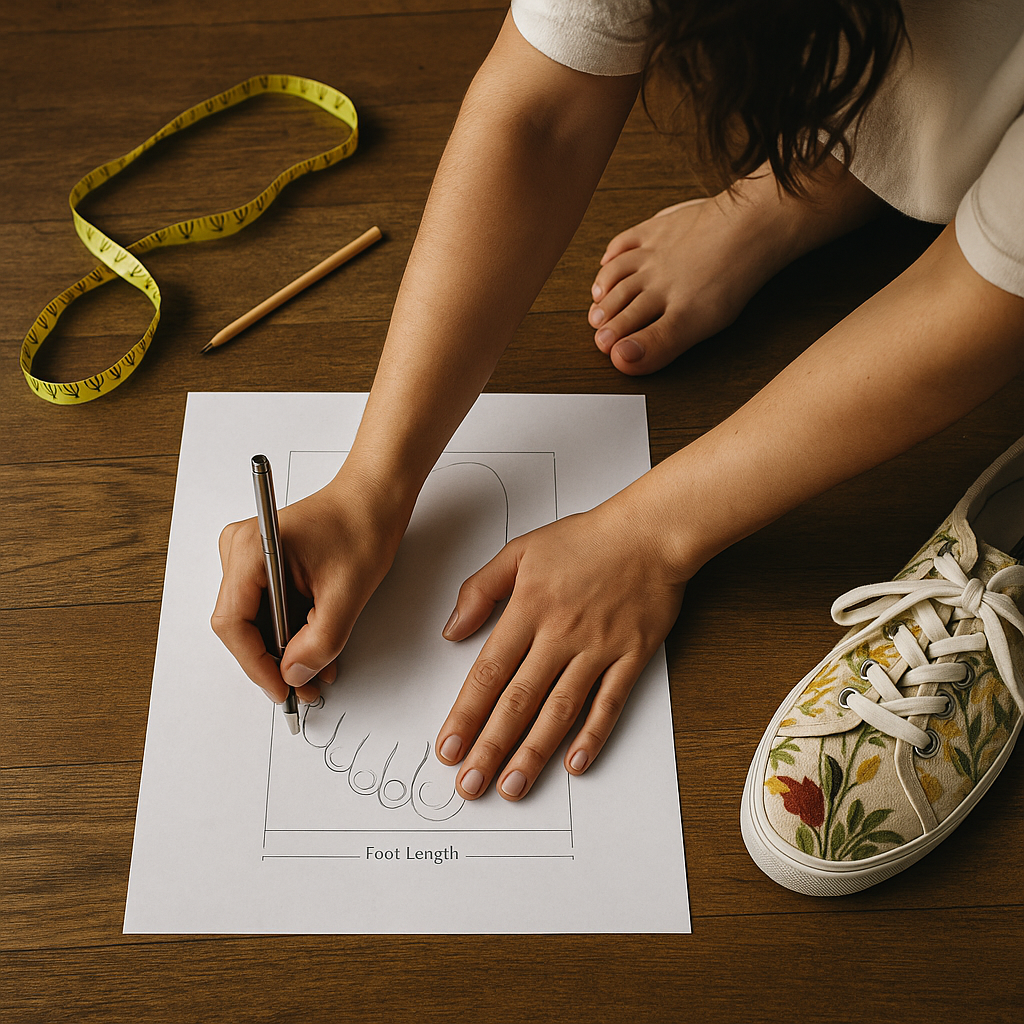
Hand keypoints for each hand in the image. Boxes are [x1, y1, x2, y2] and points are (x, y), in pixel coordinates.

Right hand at [211, 467, 407, 703]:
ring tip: (318, 669)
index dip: (255, 663)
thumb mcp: (347, 593)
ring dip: (285, 648)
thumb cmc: (362, 526)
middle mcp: (240, 550)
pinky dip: (290, 629)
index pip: (233, 623)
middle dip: (273, 661)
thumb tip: (294, 676)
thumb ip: (320, 642)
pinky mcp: (264, 561)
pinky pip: (268, 606)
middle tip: (303, 689)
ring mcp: (249, 555)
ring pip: (256, 619)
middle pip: (241, 624)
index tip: (281, 688)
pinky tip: (315, 647)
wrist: (375, 497)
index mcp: (252, 550)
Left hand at [434, 489, 687, 799]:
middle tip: (470, 785)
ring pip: (559, 710)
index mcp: (528, 610)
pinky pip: (609, 703)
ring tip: (512, 787)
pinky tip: (575, 764)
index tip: (448, 748)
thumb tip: (452, 630)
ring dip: (534, 753)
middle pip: (518, 701)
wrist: (650, 533)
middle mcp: (560, 635)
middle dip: (490, 748)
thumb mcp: (520, 550)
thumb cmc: (586, 540)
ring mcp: (597, 649)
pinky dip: (593, 735)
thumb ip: (480, 589)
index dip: (466, 715)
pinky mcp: (630, 657)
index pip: (489, 673)